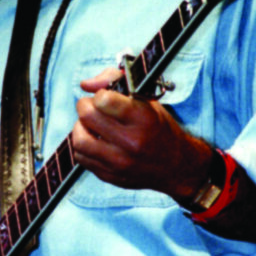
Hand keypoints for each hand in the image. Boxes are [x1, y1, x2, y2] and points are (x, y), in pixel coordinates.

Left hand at [72, 67, 212, 200]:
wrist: (176, 166)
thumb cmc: (160, 128)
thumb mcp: (147, 99)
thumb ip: (116, 80)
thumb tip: (85, 84)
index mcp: (144, 118)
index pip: (103, 100)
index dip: (99, 94)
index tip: (105, 97)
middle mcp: (132, 141)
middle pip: (87, 117)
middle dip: (85, 106)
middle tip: (92, 108)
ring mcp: (120, 162)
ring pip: (79, 140)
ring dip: (80, 128)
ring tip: (90, 125)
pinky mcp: (110, 176)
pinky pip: (81, 158)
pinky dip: (83, 147)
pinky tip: (94, 142)